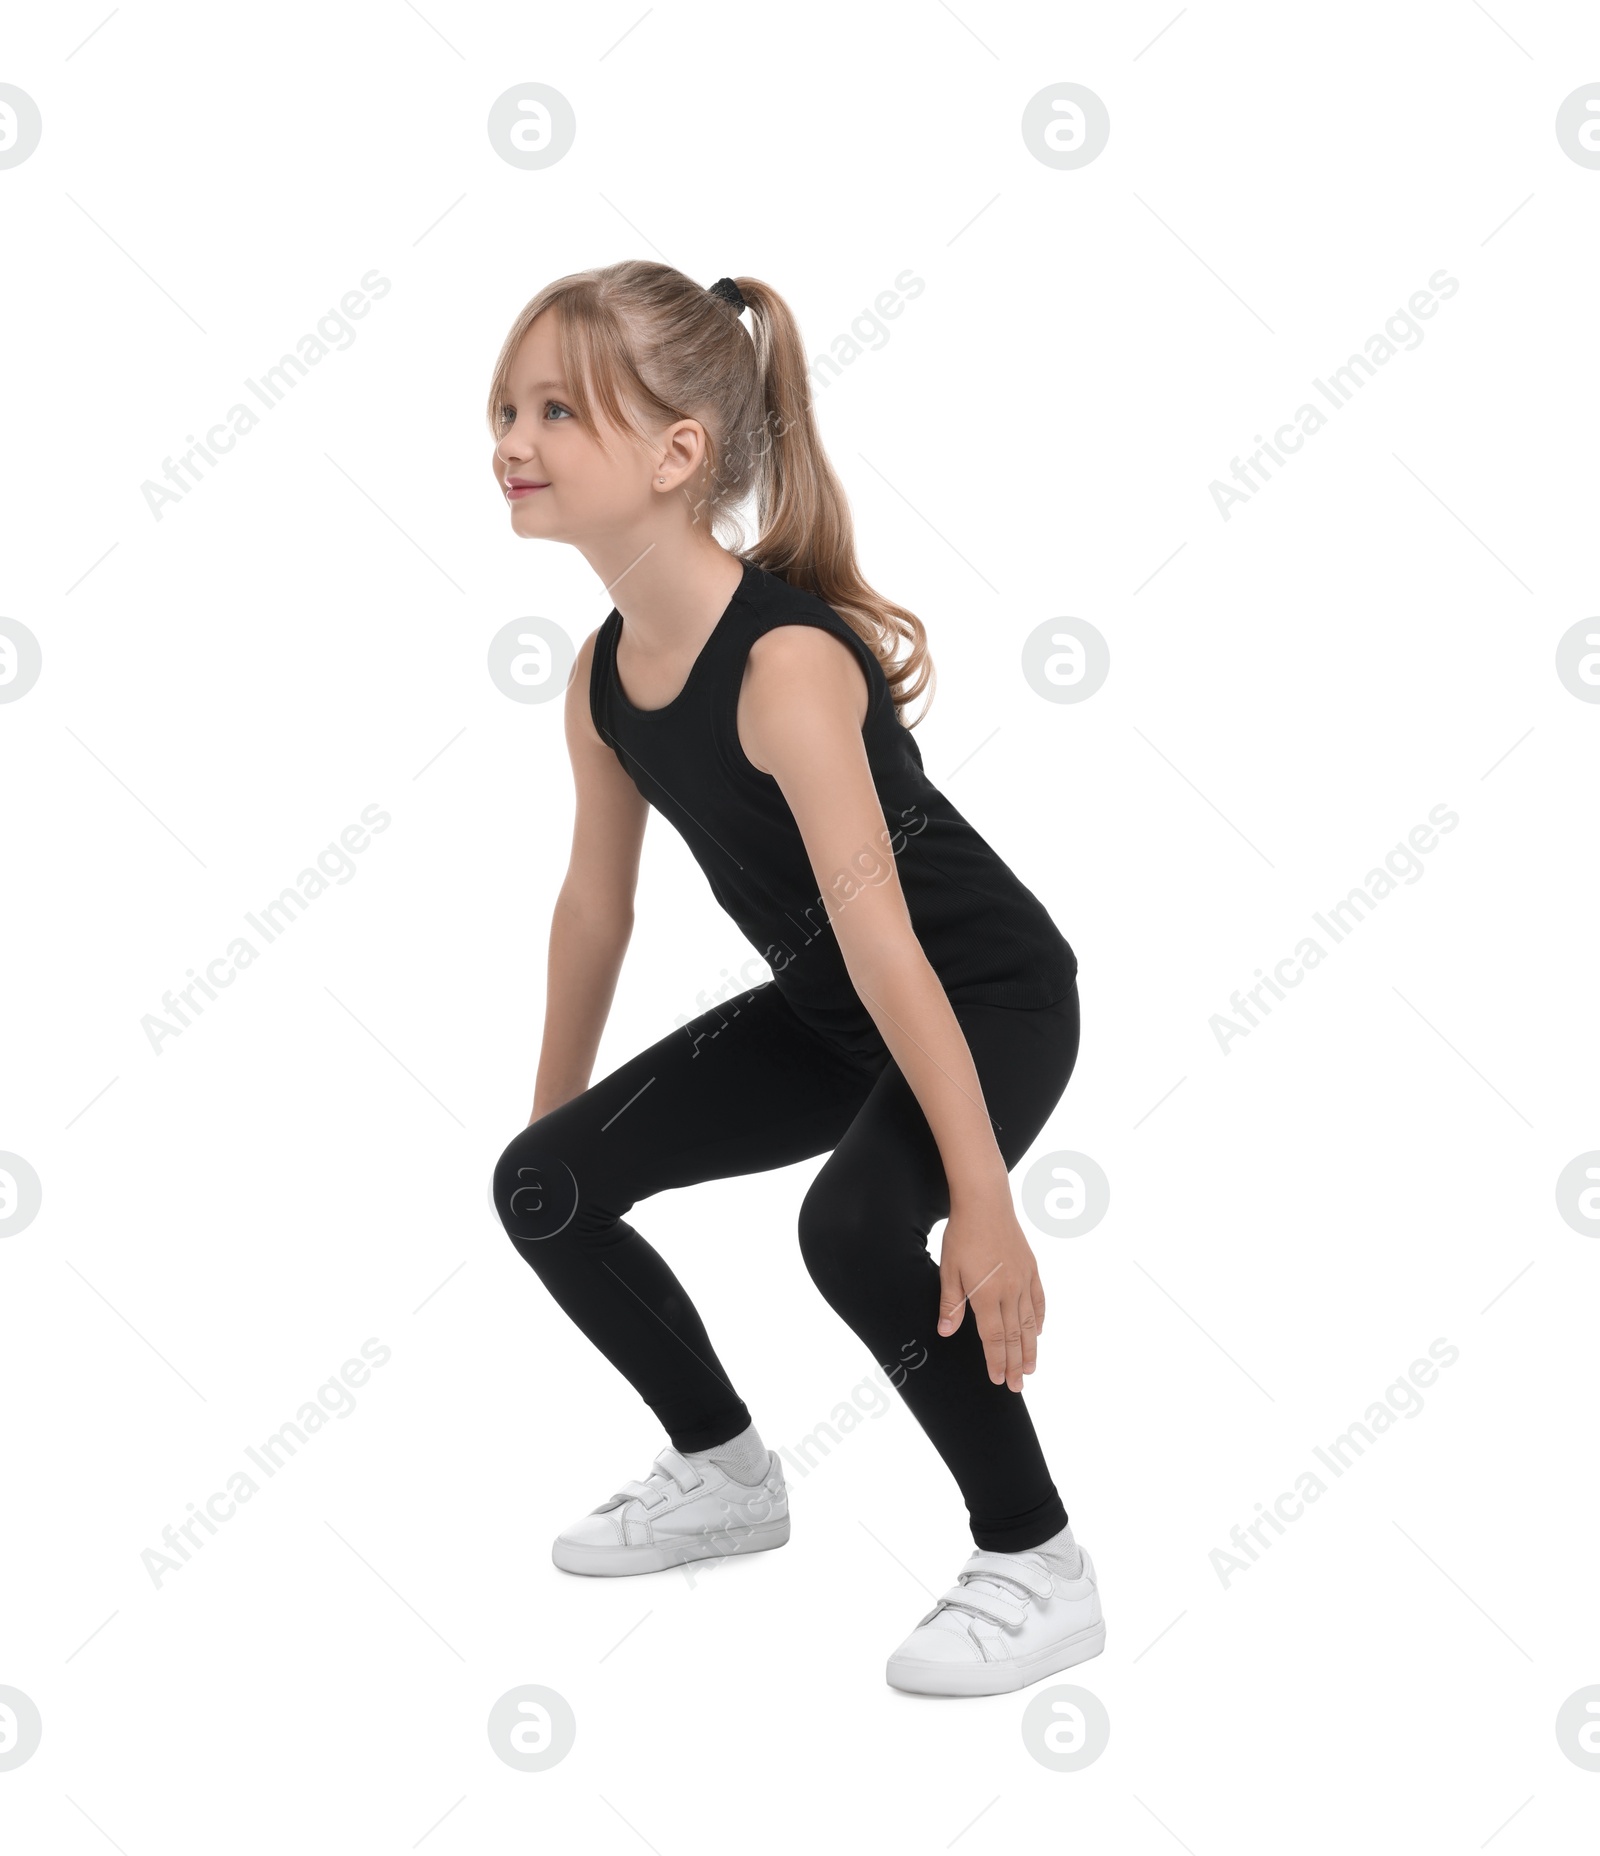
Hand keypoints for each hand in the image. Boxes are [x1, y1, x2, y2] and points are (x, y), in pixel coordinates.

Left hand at [936, 1184, 1045, 1391]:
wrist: (986, 1202)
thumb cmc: (963, 1234)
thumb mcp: (949, 1269)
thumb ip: (951, 1303)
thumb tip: (946, 1332)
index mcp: (987, 1295)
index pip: (993, 1338)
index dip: (997, 1361)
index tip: (1000, 1380)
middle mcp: (1010, 1291)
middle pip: (1015, 1336)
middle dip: (1016, 1364)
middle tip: (1018, 1386)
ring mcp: (1024, 1279)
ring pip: (1030, 1322)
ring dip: (1031, 1348)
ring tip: (1032, 1368)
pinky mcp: (1031, 1267)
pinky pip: (1039, 1299)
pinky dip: (1040, 1318)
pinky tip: (1040, 1330)